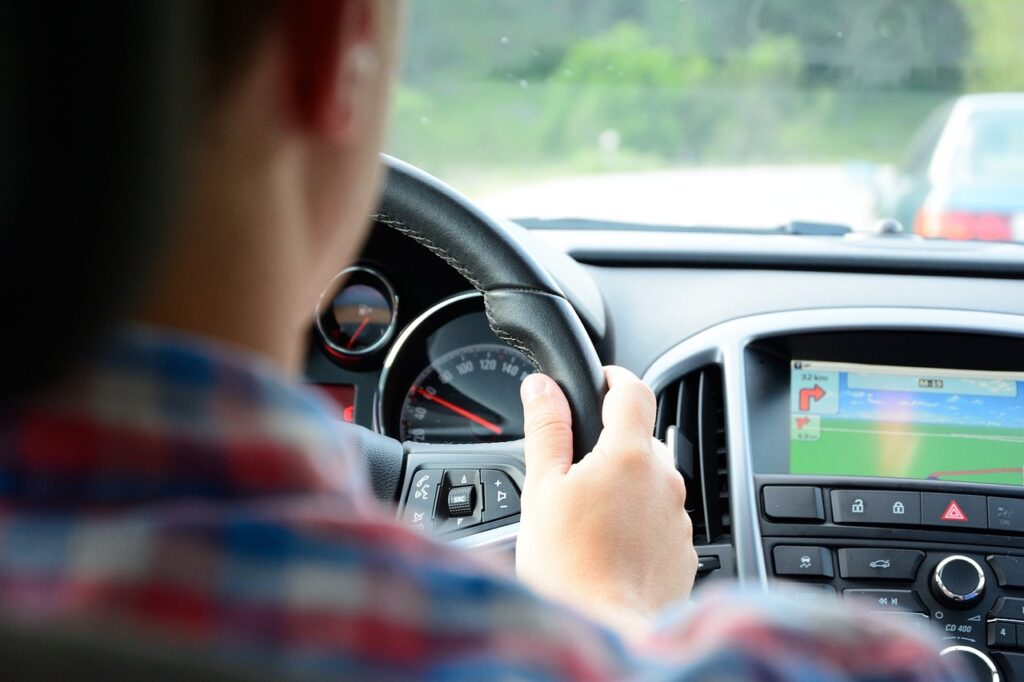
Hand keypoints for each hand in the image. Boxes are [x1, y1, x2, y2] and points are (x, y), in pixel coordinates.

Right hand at [515, 367, 696, 639]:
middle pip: (643, 441)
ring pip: (654, 484)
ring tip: (590, 519)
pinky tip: (611, 547)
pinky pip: (663, 523)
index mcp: (629, 454)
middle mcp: (665, 481)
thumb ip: (547, 429)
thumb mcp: (543, 488)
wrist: (605, 633)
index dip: (615, 377)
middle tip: (576, 472)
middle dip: (613, 446)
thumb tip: (542, 385)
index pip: (633, 390)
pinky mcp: (684, 554)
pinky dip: (641, 525)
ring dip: (628, 488)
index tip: (601, 381)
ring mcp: (679, 518)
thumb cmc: (569, 568)